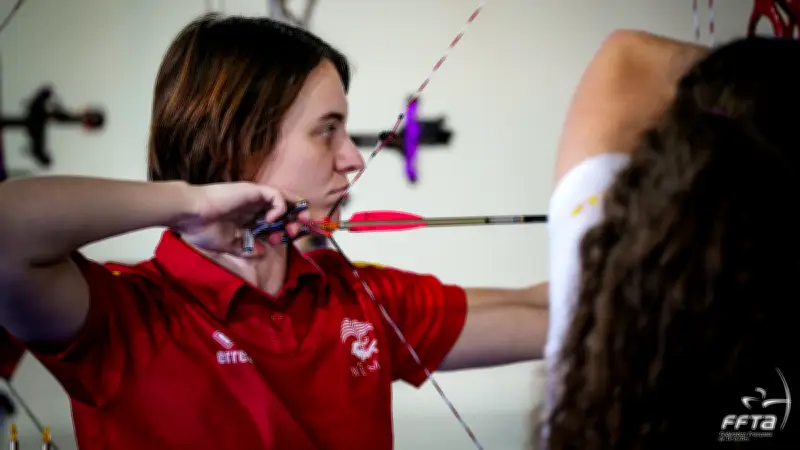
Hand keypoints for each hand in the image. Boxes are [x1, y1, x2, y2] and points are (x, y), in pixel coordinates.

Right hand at [175, 182, 309, 255]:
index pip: (273, 221)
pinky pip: (275, 195)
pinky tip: (272, 219)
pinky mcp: (252, 190)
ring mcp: (254, 197)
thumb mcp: (228, 243)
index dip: (284, 229)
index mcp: (247, 217)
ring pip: (284, 199)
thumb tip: (263, 252)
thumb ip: (246, 247)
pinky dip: (280, 207)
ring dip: (294, 212)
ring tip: (295, 226)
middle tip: (298, 232)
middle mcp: (253, 205)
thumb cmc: (202, 229)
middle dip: (294, 221)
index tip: (288, 240)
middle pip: (283, 209)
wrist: (189, 215)